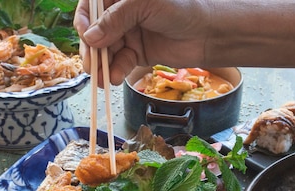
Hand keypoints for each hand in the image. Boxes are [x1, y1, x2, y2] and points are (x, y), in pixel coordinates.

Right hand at [74, 0, 208, 85]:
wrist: (210, 33)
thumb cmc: (183, 8)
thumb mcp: (146, 6)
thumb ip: (116, 19)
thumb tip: (90, 38)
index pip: (91, 5)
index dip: (84, 20)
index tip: (85, 36)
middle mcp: (122, 13)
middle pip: (94, 31)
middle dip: (91, 49)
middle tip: (91, 64)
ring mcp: (128, 34)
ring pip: (105, 50)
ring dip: (101, 65)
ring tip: (101, 78)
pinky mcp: (137, 53)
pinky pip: (119, 63)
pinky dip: (115, 71)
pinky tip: (114, 78)